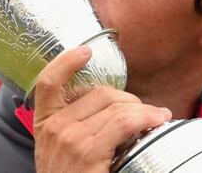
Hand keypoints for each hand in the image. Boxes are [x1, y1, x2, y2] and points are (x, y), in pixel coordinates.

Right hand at [33, 46, 171, 172]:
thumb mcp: (61, 150)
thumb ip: (75, 126)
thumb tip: (112, 106)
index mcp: (44, 123)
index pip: (48, 82)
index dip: (66, 61)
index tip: (85, 51)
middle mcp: (54, 127)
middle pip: (98, 93)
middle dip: (128, 98)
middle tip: (144, 112)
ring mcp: (70, 138)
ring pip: (116, 107)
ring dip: (143, 110)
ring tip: (157, 117)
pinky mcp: (88, 151)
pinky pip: (124, 123)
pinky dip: (145, 118)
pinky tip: (156, 121)